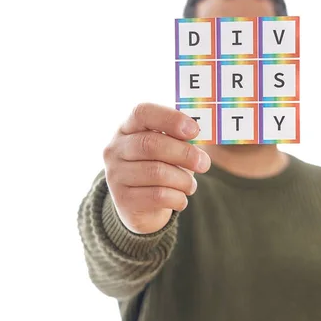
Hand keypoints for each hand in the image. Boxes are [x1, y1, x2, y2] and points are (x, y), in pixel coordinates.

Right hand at [103, 103, 210, 233]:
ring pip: (157, 173)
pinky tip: (181, 198)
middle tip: (204, 163)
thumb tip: (197, 135)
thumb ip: (180, 139)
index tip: (194, 130)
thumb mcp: (168, 150)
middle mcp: (115, 149)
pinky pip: (158, 196)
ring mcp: (115, 175)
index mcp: (127, 128)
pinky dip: (178, 197)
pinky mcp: (123, 199)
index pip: (142, 113)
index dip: (170, 118)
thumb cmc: (161, 170)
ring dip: (183, 180)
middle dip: (184, 153)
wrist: (142, 208)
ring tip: (190, 185)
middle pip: (151, 144)